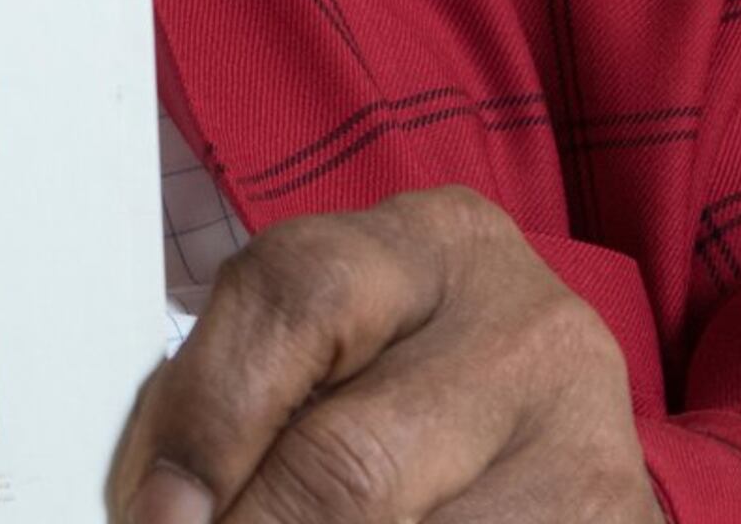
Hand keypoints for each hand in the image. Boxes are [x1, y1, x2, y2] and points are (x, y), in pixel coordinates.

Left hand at [105, 187, 655, 522]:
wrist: (550, 435)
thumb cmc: (404, 383)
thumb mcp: (337, 347)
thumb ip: (245, 386)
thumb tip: (155, 493)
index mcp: (431, 243)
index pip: (294, 299)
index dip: (206, 420)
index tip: (156, 508)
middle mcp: (526, 329)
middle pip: (347, 458)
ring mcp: (584, 441)